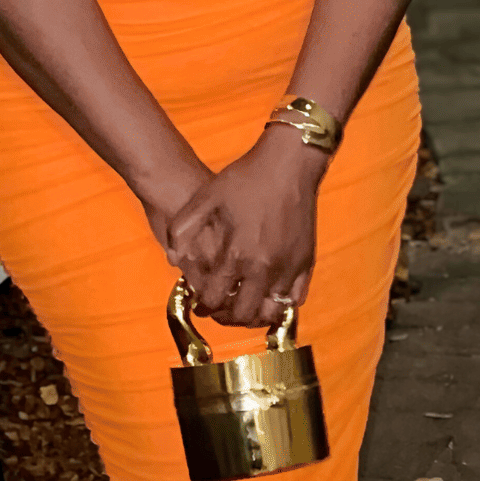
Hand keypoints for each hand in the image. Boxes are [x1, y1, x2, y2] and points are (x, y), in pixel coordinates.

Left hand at [165, 128, 322, 327]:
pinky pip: (295, 300)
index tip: (200, 304)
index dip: (203, 306)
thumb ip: (183, 228)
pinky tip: (268, 295)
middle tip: (220, 309)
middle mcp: (264, 267)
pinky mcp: (307, 262)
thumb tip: (173, 258)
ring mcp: (289, 267)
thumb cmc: (245, 177)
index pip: (215, 299)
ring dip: (254, 315)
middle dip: (226, 317)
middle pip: (243, 314)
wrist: (289, 163)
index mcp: (237, 254)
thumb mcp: (206, 197)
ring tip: (243, 304)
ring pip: (271, 313)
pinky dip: (280, 305)